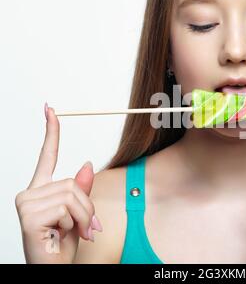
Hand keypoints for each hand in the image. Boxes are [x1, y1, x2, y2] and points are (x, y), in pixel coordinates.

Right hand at [15, 104, 102, 263]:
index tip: (51, 109)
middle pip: (72, 181)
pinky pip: (67, 207)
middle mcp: (29, 194)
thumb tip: (86, 164)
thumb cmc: (64, 244)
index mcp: (40, 191)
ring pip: (72, 193)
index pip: (46, 156)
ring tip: (75, 231)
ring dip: (83, 216)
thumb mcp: (79, 214)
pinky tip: (62, 234)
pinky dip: (75, 222)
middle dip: (86, 206)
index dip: (51, 132)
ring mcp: (26, 203)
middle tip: (84, 226)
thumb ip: (81, 190)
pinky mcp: (29, 215)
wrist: (55, 269)